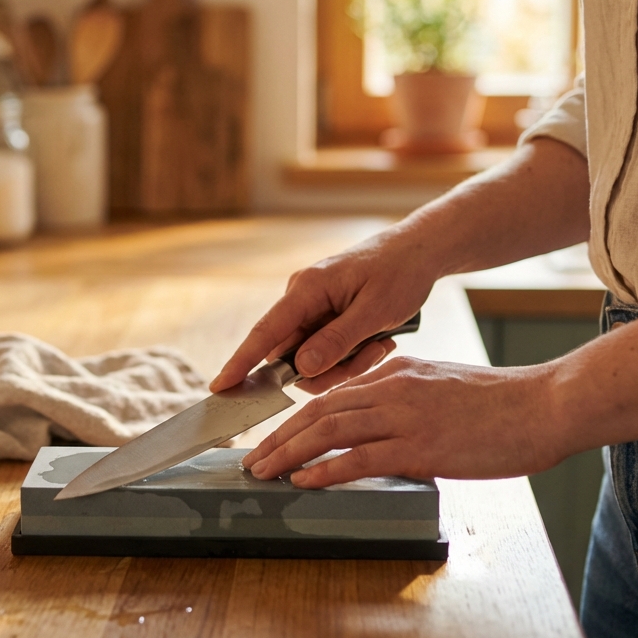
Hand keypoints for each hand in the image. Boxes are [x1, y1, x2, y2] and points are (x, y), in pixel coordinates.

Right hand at [209, 232, 436, 392]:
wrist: (417, 250)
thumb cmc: (399, 273)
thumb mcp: (375, 311)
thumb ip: (336, 341)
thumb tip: (300, 368)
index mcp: (307, 288)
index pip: (265, 332)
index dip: (241, 362)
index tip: (220, 386)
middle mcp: (301, 297)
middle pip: (292, 355)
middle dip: (329, 370)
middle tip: (372, 357)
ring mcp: (311, 307)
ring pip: (310, 358)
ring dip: (345, 363)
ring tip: (381, 345)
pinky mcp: (323, 315)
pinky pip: (324, 350)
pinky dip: (350, 355)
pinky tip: (378, 340)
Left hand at [242, 356, 559, 486]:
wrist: (543, 405)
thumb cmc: (498, 403)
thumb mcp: (439, 384)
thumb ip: (402, 395)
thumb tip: (375, 418)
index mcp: (394, 372)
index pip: (331, 395)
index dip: (295, 418)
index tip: (272, 436)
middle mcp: (391, 388)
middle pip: (319, 411)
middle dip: (278, 436)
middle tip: (252, 458)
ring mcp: (404, 416)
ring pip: (330, 431)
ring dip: (289, 452)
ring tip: (262, 470)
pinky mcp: (421, 445)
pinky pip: (360, 457)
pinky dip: (326, 468)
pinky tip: (303, 480)